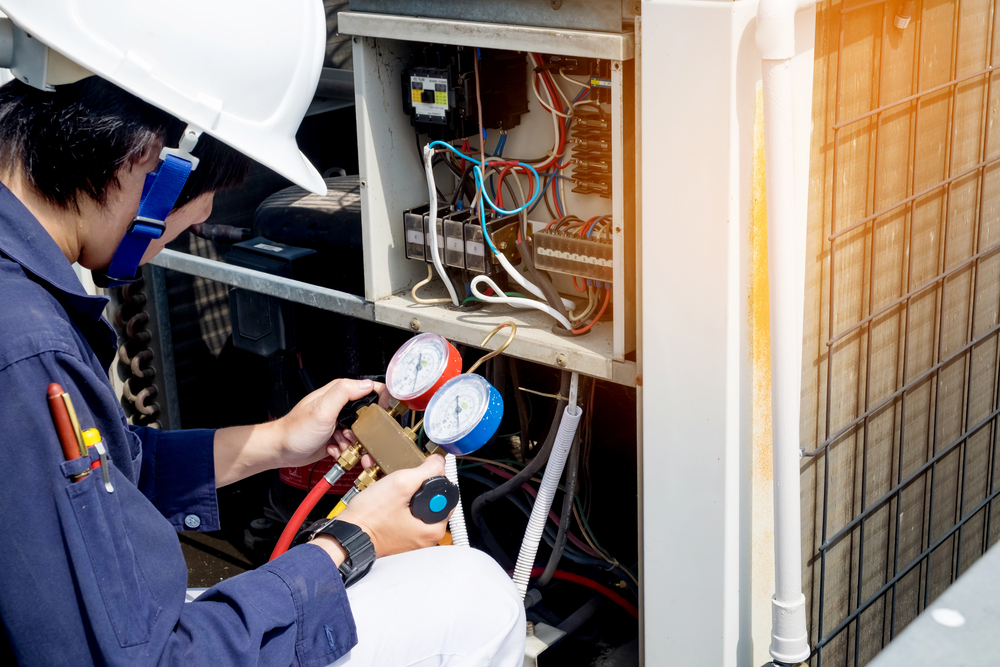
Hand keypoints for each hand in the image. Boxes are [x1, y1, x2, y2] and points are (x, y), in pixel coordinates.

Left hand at [274, 378, 388, 469]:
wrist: (282, 450)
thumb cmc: (296, 430)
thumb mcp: (322, 408)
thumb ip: (344, 393)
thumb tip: (367, 384)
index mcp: (339, 393)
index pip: (370, 388)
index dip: (382, 399)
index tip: (385, 412)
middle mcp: (341, 406)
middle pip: (369, 415)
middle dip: (365, 429)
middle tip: (353, 434)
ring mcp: (340, 422)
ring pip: (362, 433)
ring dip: (354, 442)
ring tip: (339, 442)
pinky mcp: (337, 437)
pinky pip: (352, 444)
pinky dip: (345, 450)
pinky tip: (334, 449)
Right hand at [336, 454, 450, 557]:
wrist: (346, 534)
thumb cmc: (369, 517)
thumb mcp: (401, 484)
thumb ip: (426, 470)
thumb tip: (439, 462)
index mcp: (433, 529)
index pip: (446, 494)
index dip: (432, 478)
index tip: (416, 475)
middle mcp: (426, 537)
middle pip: (430, 498)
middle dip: (414, 483)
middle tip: (399, 481)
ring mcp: (411, 537)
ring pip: (414, 503)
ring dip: (401, 489)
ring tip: (388, 486)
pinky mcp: (398, 535)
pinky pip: (403, 512)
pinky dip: (394, 500)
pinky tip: (383, 493)